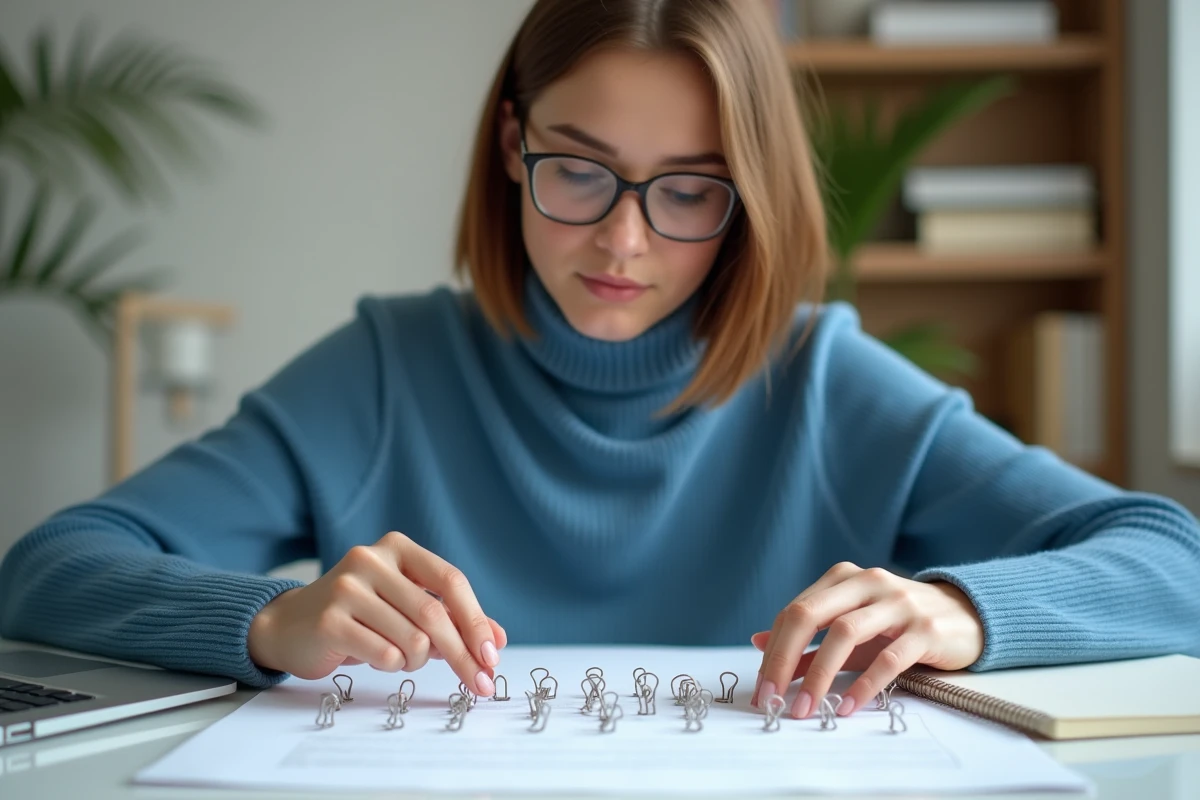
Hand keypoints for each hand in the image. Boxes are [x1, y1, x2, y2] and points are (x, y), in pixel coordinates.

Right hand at [248, 531, 506, 694]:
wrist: (290, 625)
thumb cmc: (360, 615)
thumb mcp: (406, 606)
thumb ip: (451, 618)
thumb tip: (497, 640)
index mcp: (397, 547)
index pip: (450, 581)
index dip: (476, 620)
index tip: (492, 656)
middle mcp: (371, 559)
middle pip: (434, 613)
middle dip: (462, 655)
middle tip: (478, 684)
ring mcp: (347, 588)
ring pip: (412, 639)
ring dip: (418, 660)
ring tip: (401, 657)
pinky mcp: (330, 620)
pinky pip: (384, 655)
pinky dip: (392, 665)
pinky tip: (377, 657)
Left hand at [749, 562, 982, 719]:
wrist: (965, 617)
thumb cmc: (898, 625)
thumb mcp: (851, 629)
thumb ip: (809, 640)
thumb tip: (759, 645)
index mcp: (842, 578)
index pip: (794, 612)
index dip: (772, 650)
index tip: (761, 689)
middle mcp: (866, 582)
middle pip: (811, 615)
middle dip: (784, 659)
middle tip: (771, 699)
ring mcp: (897, 603)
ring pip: (845, 634)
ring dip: (819, 675)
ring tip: (805, 708)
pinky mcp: (926, 629)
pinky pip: (888, 658)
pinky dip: (864, 684)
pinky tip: (847, 706)